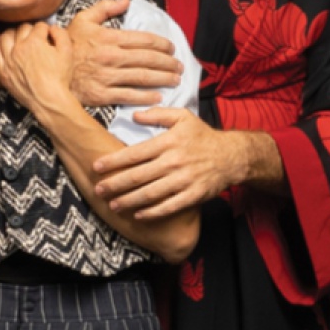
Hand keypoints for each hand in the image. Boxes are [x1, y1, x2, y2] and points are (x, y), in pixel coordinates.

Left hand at [0, 23, 76, 118]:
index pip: (39, 26)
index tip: (48, 36)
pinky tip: (3, 44)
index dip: (46, 30)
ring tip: (20, 38)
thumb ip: (60, 34)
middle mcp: (19, 48)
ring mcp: (9, 59)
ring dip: (14, 33)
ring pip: (6, 35)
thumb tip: (52, 27)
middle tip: (36, 38)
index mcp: (35, 42)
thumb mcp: (67, 52)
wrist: (49, 100)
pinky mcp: (3, 71)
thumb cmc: (60, 77)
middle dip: (31, 30)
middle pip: (22, 28)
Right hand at [68, 0, 181, 107]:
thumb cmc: (67, 45)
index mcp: (109, 38)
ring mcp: (107, 77)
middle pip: (149, 59)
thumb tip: (126, 2)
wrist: (47, 71)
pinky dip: (146, 97)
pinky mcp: (102, 94)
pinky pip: (129, 96)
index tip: (171, 48)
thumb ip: (105, 8)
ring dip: (163, 78)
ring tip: (175, 79)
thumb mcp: (82, 20)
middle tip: (179, 65)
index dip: (162, 44)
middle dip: (168, 63)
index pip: (144, 39)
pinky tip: (158, 96)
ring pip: (143, 77)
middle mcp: (111, 57)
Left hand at [93, 106, 276, 218]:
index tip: (96, 167)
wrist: (232, 156)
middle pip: (138, 176)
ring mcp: (184, 180)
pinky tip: (138, 215)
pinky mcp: (193, 195)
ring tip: (113, 205)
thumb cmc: (203, 136)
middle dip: (115, 184)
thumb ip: (157, 114)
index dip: (113, 161)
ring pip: (150, 193)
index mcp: (168, 142)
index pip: (134, 153)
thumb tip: (134, 115)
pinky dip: (152, 213)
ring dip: (129, 201)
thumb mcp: (182, 117)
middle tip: (98, 190)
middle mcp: (174, 161)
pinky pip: (169, 206)